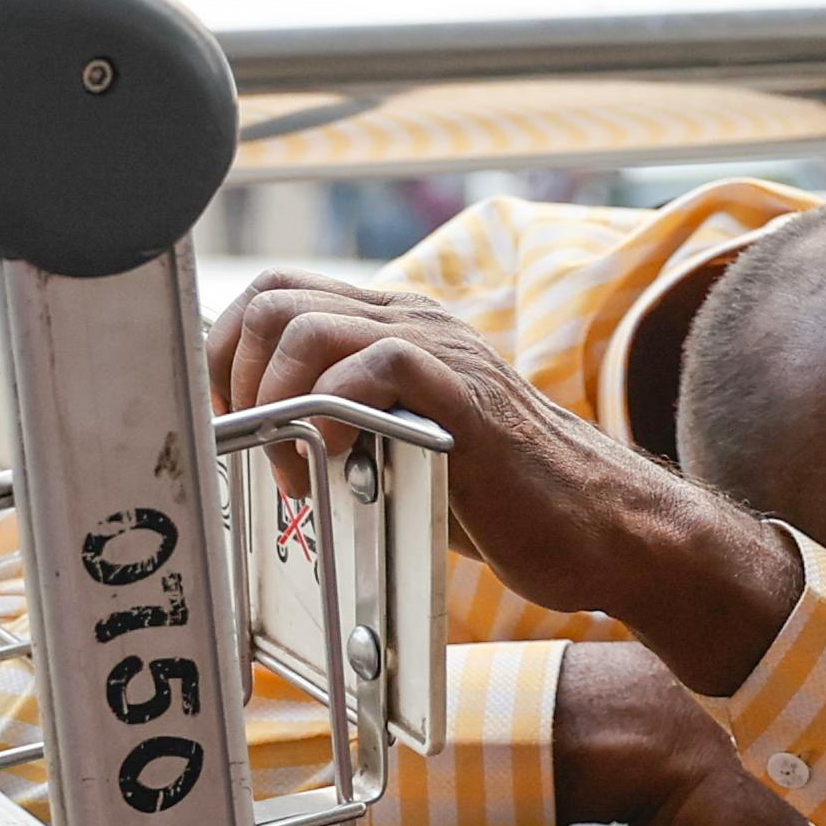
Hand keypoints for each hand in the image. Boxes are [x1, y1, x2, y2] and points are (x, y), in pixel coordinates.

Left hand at [208, 272, 803, 695]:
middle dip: (237, 382)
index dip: (224, 356)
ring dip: (277, 405)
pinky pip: (374, 364)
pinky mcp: (464, 395)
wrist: (601, 529)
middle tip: (255, 452)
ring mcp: (440, 352)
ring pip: (308, 326)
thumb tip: (256, 443)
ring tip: (298, 474)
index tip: (225, 424)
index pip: (273, 297)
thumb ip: (340, 426)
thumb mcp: (397, 449)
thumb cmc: (497, 501)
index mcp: (389, 329)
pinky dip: (330, 412)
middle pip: (272, 302)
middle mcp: (410, 323)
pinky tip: (335, 464)